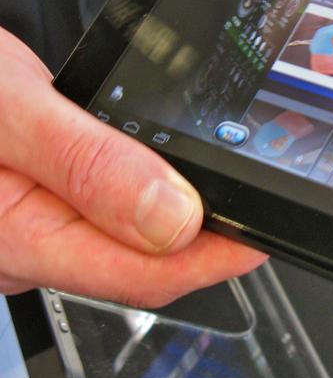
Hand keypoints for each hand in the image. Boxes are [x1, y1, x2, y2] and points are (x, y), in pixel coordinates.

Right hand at [0, 27, 266, 308]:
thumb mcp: (8, 104)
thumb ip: (88, 164)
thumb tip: (173, 217)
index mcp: (16, 236)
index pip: (141, 273)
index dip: (216, 258)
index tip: (262, 230)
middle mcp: (24, 248)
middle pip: (140, 266)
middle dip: (207, 244)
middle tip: (256, 206)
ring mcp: (28, 233)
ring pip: (123, 246)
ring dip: (182, 226)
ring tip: (224, 193)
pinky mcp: (34, 211)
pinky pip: (103, 222)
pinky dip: (147, 205)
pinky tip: (169, 184)